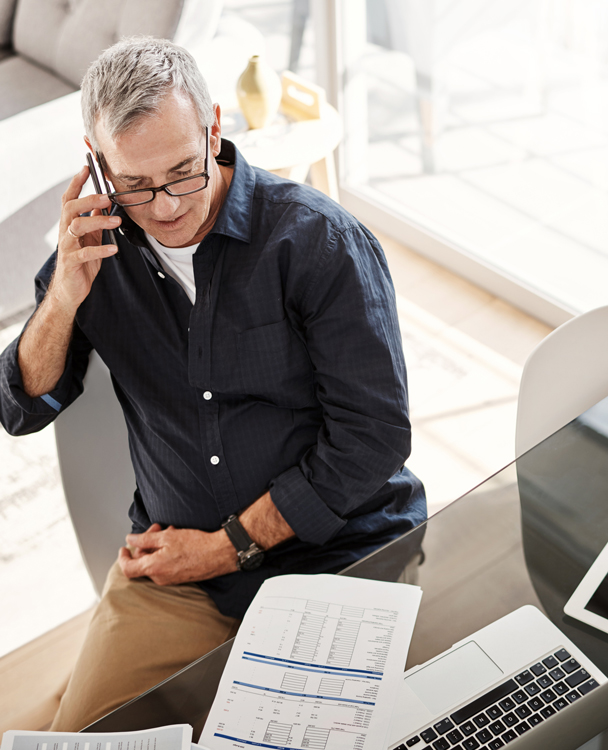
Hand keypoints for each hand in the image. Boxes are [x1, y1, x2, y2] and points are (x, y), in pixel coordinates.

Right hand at [51, 165, 121, 311]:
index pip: (69, 198)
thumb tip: (104, 202)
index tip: (87, 168)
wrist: (71, 289)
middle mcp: (65, 232)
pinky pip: (85, 253)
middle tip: (108, 196)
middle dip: (88, 199)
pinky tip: (113, 248)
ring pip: (77, 227)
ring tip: (116, 221)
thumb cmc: (82, 262)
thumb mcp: (91, 238)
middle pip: (71, 208)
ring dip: (98, 221)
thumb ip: (95, 221)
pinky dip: (100, 250)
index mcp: (70, 224)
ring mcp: (67, 247)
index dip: (77, 183)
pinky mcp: (72, 262)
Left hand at [118, 523, 237, 584]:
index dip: (123, 558)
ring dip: (157, 546)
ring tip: (169, 531)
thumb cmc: (196, 545)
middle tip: (156, 528)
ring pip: (154, 562)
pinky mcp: (179, 577)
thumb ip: (145, 539)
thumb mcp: (167, 537)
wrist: (219, 554)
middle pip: (143, 561)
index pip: (128, 569)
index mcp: (154, 568)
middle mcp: (160, 578)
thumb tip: (130, 539)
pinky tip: (175, 540)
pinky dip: (165, 553)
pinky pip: (164, 565)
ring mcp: (170, 579)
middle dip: (146, 543)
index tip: (123, 548)